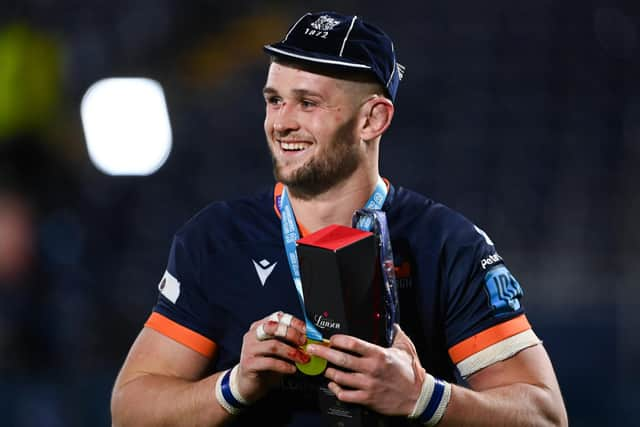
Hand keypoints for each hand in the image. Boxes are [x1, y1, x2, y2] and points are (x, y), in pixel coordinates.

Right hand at [235, 311, 309, 401]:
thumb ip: (290, 342)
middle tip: (304, 343)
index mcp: (260, 327)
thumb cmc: (266, 365)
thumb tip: (309, 339)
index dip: (294, 322)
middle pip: (274, 327)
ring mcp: (249, 349)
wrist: (249, 385)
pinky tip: (292, 369)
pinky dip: (284, 365)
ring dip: (292, 352)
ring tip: (302, 359)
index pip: (278, 317)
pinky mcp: (249, 364)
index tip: (307, 331)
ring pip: (273, 345)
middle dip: (292, 334)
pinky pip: (270, 362)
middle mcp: (253, 335)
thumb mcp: (279, 350)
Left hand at [306, 324, 425, 415]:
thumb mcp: (406, 348)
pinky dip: (336, 389)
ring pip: (340, 377)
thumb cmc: (411, 372)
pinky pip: (345, 395)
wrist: (419, 396)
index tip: (330, 338)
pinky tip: (333, 385)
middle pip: (341, 359)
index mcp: (379, 354)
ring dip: (329, 372)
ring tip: (324, 368)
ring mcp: (368, 385)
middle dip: (324, 353)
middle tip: (313, 349)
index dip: (338, 340)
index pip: (353, 344)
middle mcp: (371, 369)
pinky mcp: (367, 399)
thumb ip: (397, 334)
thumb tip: (393, 323)